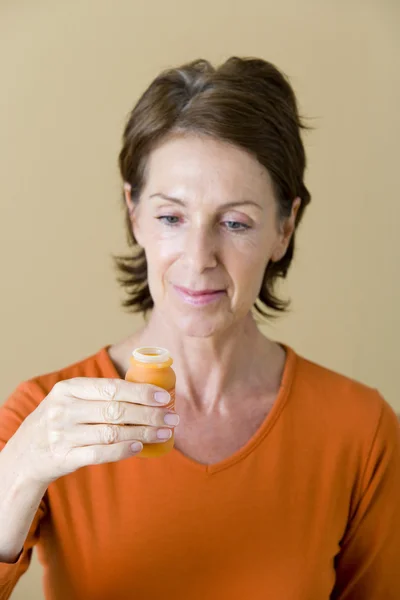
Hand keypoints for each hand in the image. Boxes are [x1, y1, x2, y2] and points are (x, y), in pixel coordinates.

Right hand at [13, 377, 178, 484]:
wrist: (24, 454)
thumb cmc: (59, 421)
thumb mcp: (69, 400)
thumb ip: (99, 394)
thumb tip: (147, 393)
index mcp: (68, 389)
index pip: (111, 388)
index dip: (140, 392)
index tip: (164, 397)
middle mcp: (64, 410)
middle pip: (115, 410)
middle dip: (149, 414)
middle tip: (172, 417)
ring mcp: (62, 435)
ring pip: (112, 432)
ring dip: (143, 433)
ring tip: (164, 432)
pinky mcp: (64, 457)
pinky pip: (100, 454)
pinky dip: (122, 450)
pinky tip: (140, 447)